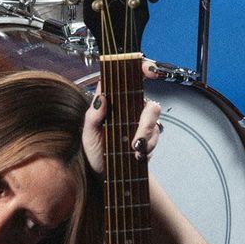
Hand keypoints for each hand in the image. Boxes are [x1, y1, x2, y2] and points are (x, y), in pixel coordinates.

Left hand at [82, 60, 162, 174]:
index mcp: (115, 101)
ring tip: (133, 150)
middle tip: (136, 139)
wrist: (104, 173)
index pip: (130, 80)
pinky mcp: (148, 139)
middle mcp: (130, 109)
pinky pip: (156, 140)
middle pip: (151, 106)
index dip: (142, 69)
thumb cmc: (94, 149)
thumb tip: (101, 97)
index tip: (150, 71)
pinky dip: (147, 149)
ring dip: (146, 139)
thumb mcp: (88, 132)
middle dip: (146, 122)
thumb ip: (94, 115)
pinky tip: (136, 155)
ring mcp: (140, 124)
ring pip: (155, 124)